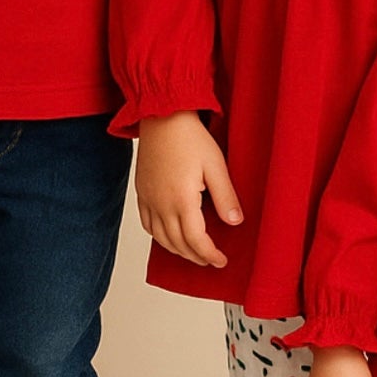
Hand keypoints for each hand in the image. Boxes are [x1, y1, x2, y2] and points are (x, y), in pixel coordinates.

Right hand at [136, 112, 241, 267]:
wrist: (162, 116)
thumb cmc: (189, 136)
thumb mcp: (215, 165)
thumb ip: (225, 196)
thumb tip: (235, 222)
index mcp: (181, 199)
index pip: (196, 240)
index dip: (209, 254)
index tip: (221, 261)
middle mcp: (161, 204)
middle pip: (178, 243)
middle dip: (196, 256)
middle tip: (211, 260)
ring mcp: (148, 199)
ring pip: (160, 238)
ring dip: (178, 250)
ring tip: (193, 253)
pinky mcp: (141, 192)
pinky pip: (147, 224)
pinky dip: (159, 237)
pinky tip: (169, 237)